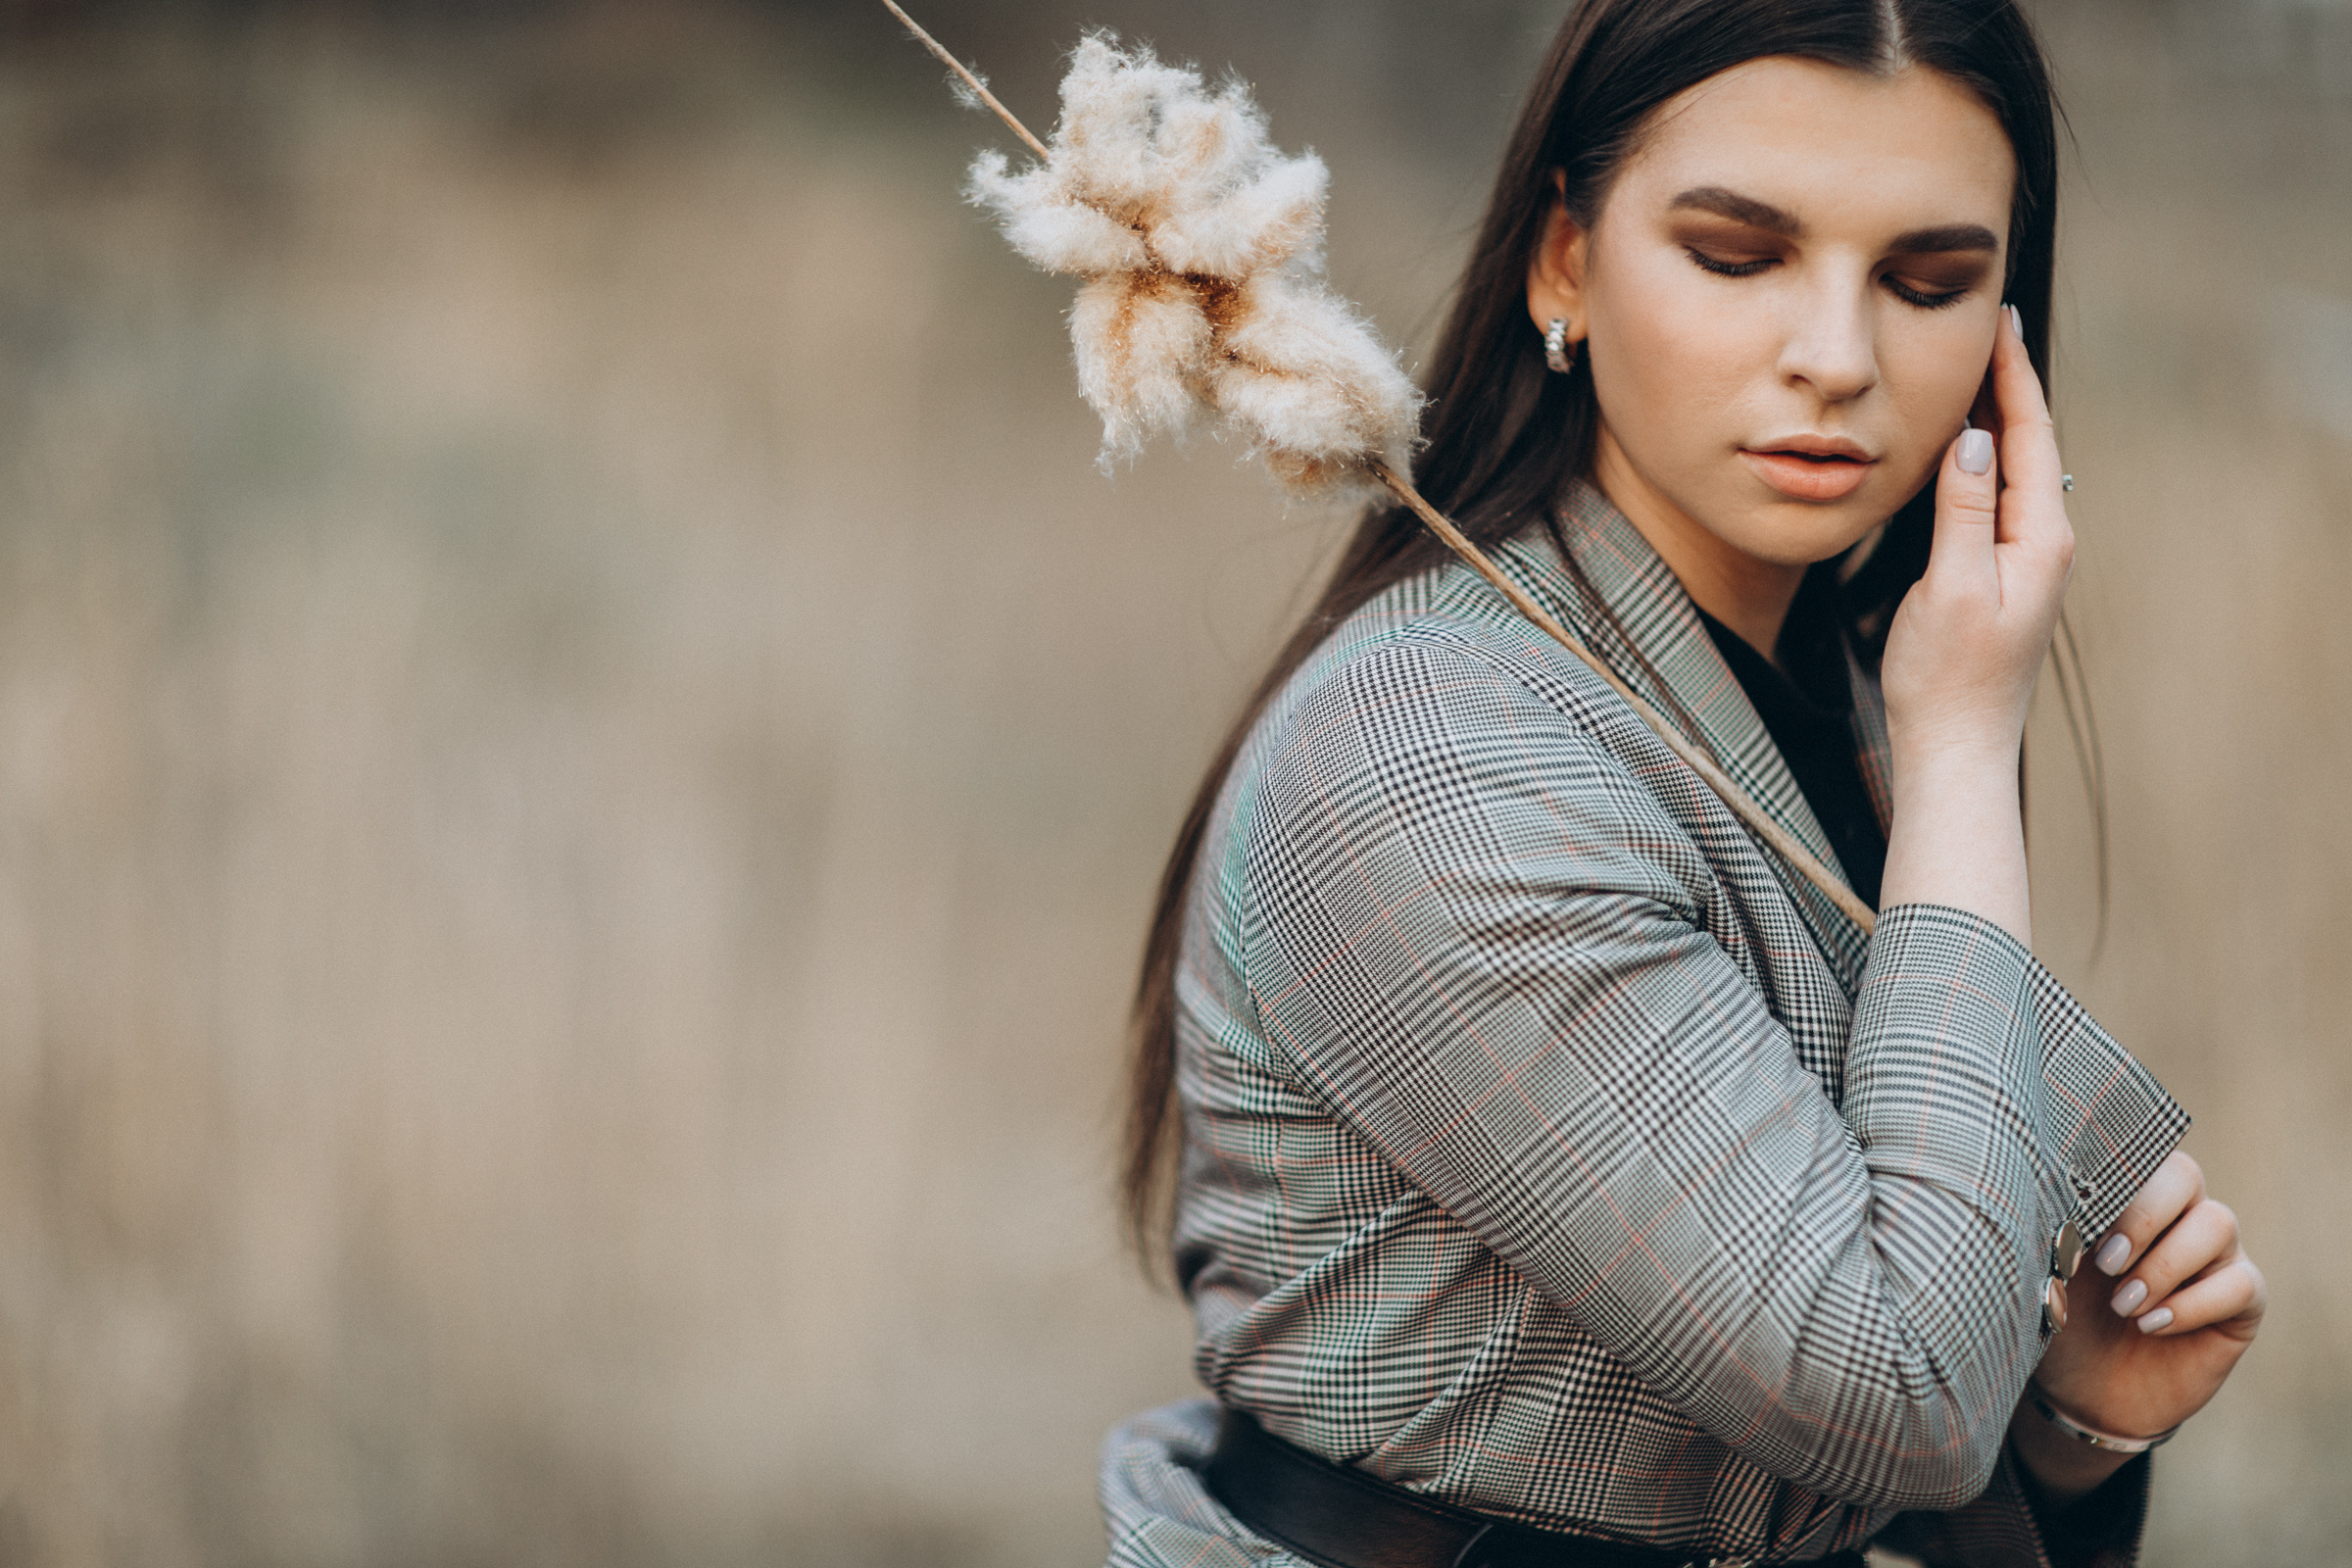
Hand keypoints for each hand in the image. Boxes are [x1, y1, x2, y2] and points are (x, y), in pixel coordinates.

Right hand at [1880, 303, 2073, 769]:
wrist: (1954, 748)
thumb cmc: (1947, 678)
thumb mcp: (1951, 586)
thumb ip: (1964, 508)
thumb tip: (1974, 437)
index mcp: (2039, 538)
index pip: (2027, 434)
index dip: (2011, 373)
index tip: (1996, 319)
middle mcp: (2041, 542)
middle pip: (2026, 442)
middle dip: (2004, 382)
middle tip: (1982, 325)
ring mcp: (2022, 560)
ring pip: (2009, 468)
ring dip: (1989, 417)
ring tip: (1966, 369)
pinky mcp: (1998, 576)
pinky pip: (1992, 497)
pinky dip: (1974, 459)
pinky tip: (1953, 447)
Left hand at [2015, 1152, 2264, 1497]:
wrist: (2084, 1392)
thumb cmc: (2061, 1319)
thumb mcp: (2044, 1275)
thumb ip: (2052, 1237)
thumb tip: (2050, 1209)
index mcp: (2125, 1196)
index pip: (2137, 1153)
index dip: (2114, 1176)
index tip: (2078, 1217)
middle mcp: (2176, 1216)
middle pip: (2185, 1175)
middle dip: (2143, 1215)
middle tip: (2106, 1262)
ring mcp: (2214, 1256)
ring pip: (2218, 1223)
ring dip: (2165, 1264)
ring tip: (2124, 1305)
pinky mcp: (2240, 1302)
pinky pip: (2239, 1284)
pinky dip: (2193, 1303)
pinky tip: (2152, 1326)